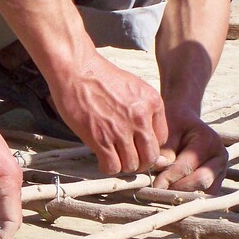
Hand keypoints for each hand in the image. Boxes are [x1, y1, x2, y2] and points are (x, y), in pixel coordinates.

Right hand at [47, 52, 169, 175]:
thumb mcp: (134, 87)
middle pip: (150, 157)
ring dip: (123, 166)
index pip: (161, 139)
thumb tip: (146, 135)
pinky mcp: (101, 139)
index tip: (137, 145)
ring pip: (132, 165)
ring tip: (113, 157)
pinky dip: (108, 168)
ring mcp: (121, 130)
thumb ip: (145, 110)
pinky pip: (112, 167)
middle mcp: (141, 118)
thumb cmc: (101, 78)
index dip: (148, 146)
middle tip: (128, 158)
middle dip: (140, 162)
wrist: (77, 70)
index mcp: (153, 102)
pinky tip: (102, 160)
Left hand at [153, 106, 225, 192]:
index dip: (169, 178)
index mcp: (209, 140)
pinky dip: (192, 195)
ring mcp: (221, 169)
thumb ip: (163, 151)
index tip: (153, 186)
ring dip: (185, 193)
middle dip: (177, 188)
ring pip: (205, 191)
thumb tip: (159, 167)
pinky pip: (206, 195)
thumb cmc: (171, 126)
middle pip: (200, 181)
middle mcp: (220, 155)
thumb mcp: (165, 133)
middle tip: (159, 191)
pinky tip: (175, 192)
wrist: (181, 123)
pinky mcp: (217, 180)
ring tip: (166, 191)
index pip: (188, 166)